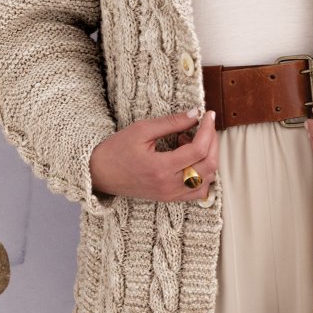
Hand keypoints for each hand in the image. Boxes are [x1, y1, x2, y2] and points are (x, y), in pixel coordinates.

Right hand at [90, 108, 218, 201]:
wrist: (99, 173)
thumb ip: (171, 123)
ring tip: (191, 142)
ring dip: (208, 158)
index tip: (208, 115)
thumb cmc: (116, 150)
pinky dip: (203, 175)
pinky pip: (198, 191)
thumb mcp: (142, 130)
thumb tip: (196, 114)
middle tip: (205, 126)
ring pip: (207, 180)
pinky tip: (191, 160)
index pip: (199, 149)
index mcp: (161, 168)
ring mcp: (170, 195)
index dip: (208, 130)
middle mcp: (169, 185)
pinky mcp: (169, 198)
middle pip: (208, 165)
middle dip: (213, 142)